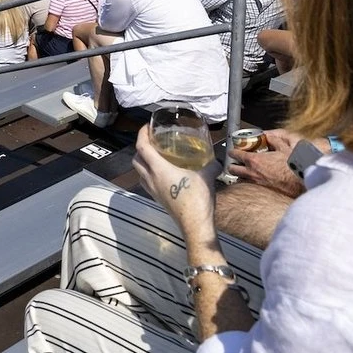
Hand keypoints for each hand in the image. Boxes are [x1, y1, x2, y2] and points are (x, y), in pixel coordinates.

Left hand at [131, 124, 215, 240]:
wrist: (195, 225)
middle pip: (136, 159)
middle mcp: (151, 179)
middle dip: (140, 148)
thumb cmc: (197, 199)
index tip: (147, 127)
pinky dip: (149, 174)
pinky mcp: (157, 199)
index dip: (142, 134)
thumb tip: (217, 160)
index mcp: (159, 169)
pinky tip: (163, 173)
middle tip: (152, 141)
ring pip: (139, 172)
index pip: (142, 147)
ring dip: (142, 162)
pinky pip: (146, 182)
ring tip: (156, 156)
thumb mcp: (207, 177)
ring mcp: (152, 191)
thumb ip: (212, 165)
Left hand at [227, 129, 306, 198]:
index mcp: (254, 160)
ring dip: (239, 173)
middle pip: (232, 169)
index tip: (233, 150)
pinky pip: (248, 184)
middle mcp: (251, 172)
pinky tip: (253, 177)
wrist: (297, 182)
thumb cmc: (290, 166)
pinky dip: (247, 180)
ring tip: (243, 169)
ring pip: (239, 178)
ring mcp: (255, 181)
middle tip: (235, 161)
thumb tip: (269, 136)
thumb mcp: (283, 148)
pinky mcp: (260, 188)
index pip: (235, 154)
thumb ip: (274, 140)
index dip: (232, 151)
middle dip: (232, 164)